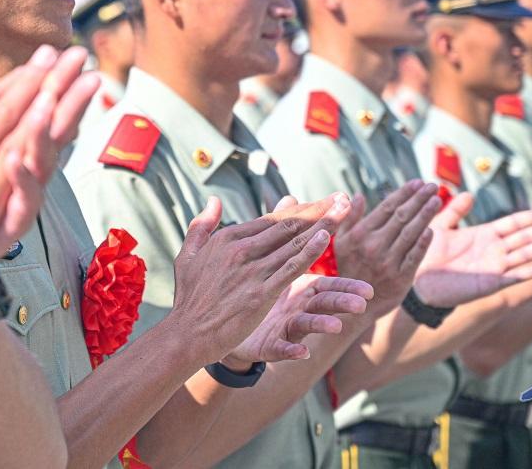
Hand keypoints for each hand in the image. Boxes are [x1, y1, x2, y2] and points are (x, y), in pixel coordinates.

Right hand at [167, 194, 350, 365]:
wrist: (187, 333)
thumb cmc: (188, 297)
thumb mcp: (189, 255)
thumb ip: (201, 225)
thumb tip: (213, 200)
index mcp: (228, 238)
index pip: (272, 219)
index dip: (300, 209)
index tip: (322, 201)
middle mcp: (241, 249)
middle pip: (288, 225)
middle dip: (318, 209)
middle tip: (343, 198)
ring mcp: (252, 271)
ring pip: (294, 242)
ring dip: (322, 224)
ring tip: (344, 209)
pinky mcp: (261, 293)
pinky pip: (290, 268)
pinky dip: (309, 251)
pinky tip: (326, 237)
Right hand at [332, 180, 438, 315]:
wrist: (354, 304)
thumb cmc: (349, 268)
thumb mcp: (342, 242)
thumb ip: (350, 219)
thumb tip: (356, 195)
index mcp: (360, 234)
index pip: (386, 208)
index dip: (403, 193)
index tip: (417, 182)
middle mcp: (374, 246)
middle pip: (401, 216)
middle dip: (418, 199)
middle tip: (432, 186)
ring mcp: (388, 262)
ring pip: (410, 233)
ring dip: (425, 214)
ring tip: (437, 199)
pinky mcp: (400, 278)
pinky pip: (414, 256)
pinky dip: (423, 242)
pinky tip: (432, 228)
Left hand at [413, 192, 531, 307]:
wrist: (417, 281)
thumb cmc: (426, 254)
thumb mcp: (440, 226)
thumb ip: (455, 211)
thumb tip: (468, 194)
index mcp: (485, 234)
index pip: (514, 223)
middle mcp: (494, 249)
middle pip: (526, 236)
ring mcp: (496, 266)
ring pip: (527, 253)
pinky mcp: (492, 282)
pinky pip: (516, 275)